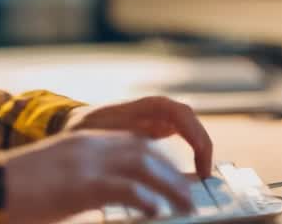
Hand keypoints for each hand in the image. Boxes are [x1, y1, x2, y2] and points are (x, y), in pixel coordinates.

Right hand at [0, 130, 195, 223]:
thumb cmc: (16, 187)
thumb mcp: (55, 174)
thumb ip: (80, 178)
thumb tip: (101, 194)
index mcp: (83, 141)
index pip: (134, 142)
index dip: (160, 161)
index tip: (175, 178)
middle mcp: (90, 146)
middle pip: (146, 151)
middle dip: (172, 173)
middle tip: (188, 195)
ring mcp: (87, 164)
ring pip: (145, 167)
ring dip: (171, 188)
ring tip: (186, 208)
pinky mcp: (82, 185)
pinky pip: (128, 190)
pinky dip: (148, 200)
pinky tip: (157, 213)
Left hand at [62, 95, 213, 178]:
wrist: (76, 125)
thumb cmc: (87, 128)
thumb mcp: (100, 136)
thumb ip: (120, 141)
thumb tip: (135, 153)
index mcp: (143, 106)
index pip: (178, 112)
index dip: (193, 132)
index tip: (198, 155)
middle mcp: (155, 110)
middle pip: (190, 120)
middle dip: (202, 144)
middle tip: (205, 173)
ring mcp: (159, 119)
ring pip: (190, 128)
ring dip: (200, 148)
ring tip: (202, 175)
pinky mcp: (158, 131)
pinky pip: (183, 137)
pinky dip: (192, 153)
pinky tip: (190, 173)